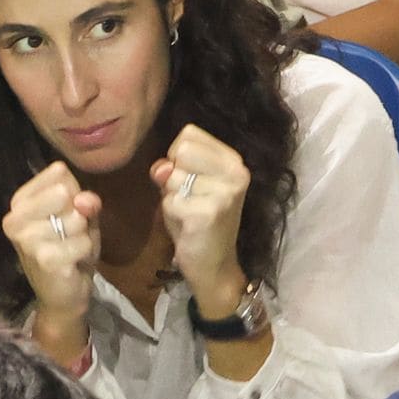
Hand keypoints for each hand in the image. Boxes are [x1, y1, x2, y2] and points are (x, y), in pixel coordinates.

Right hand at [2, 161, 101, 322]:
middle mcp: (14, 217)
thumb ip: (86, 202)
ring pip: (76, 218)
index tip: (66, 214)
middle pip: (64, 191)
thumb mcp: (82, 218)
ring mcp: (26, 238)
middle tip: (69, 235)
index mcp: (20, 201)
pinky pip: (82, 242)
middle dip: (77, 214)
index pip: (58, 173)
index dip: (74, 192)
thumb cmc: (69, 249)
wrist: (63, 295)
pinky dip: (85, 252)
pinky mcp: (43, 258)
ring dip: (82, 236)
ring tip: (70, 250)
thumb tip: (85, 200)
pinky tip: (72, 263)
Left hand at [150, 124, 250, 317]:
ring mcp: (224, 193)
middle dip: (174, 175)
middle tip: (189, 197)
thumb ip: (171, 167)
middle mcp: (236, 172)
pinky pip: (170, 201)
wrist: (214, 265)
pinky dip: (171, 215)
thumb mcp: (184, 185)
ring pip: (172, 178)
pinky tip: (188, 226)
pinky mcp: (209, 213)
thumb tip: (162, 169)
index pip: (188, 134)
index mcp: (233, 160)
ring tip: (189, 212)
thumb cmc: (197, 219)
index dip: (177, 156)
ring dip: (172, 197)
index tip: (190, 179)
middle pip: (180, 150)